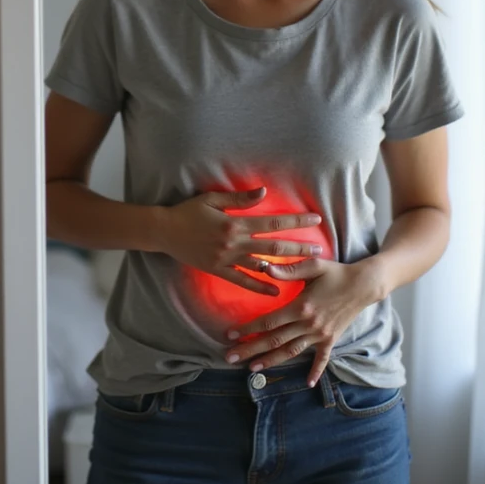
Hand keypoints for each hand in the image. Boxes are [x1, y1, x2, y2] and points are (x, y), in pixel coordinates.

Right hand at [160, 187, 323, 295]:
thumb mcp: (212, 199)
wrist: (164, 231)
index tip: (314, 220)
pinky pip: (243, 281)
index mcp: (235, 223)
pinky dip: (260, 286)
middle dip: (299, 247)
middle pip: (274, 246)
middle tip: (320, 250)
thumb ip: (239, 199)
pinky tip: (276, 291)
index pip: (273, 222)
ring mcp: (227, 259)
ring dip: (285, 268)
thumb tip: (264, 192)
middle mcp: (234, 243)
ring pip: (261, 265)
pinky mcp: (218, 270)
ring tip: (305, 270)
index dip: (295, 221)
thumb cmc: (187, 211)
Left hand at [224, 257, 383, 384]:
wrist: (364, 284)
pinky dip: (315, 371)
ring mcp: (321, 335)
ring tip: (252, 369)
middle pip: (275, 340)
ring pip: (291, 351)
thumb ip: (288, 269)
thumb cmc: (336, 272)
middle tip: (230, 358)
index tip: (230, 335)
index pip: (268, 322)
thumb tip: (265, 268)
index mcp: (301, 307)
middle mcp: (309, 325)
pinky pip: (322, 358)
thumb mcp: (313, 265)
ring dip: (271, 361)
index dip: (248, 329)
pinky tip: (308, 383)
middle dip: (251, 350)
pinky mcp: (332, 339)